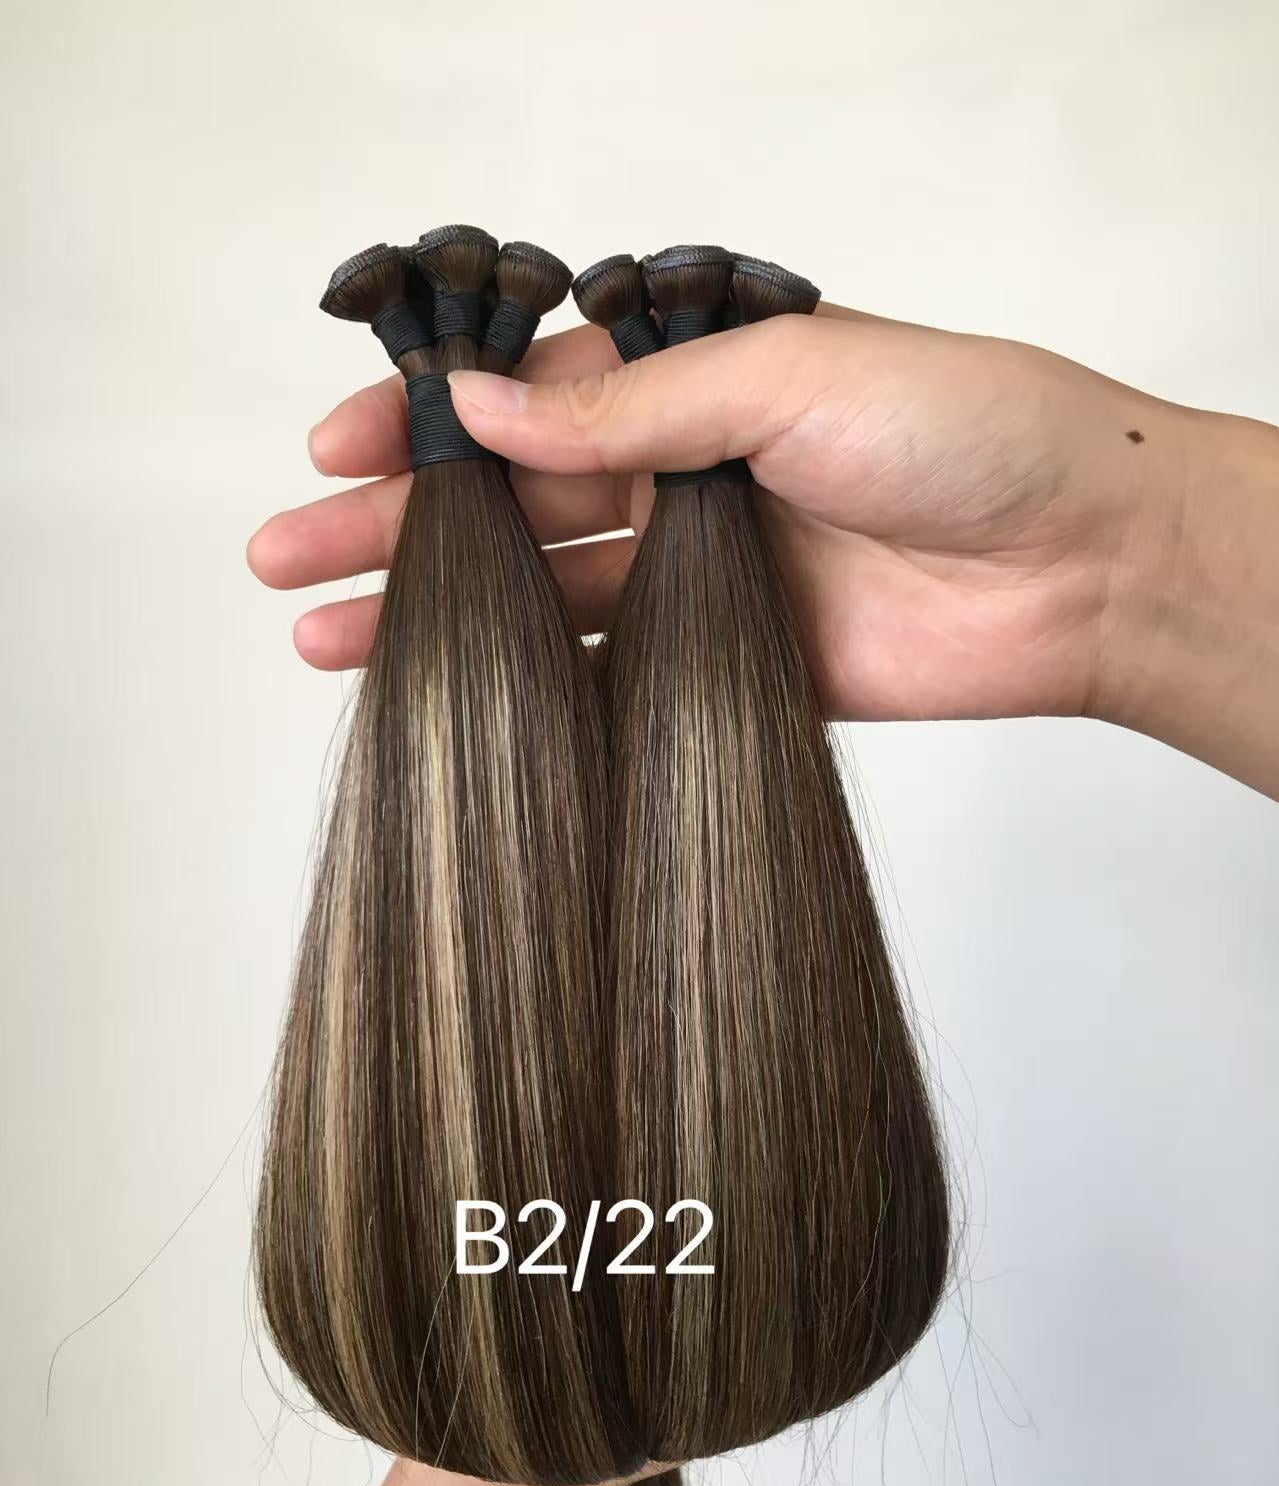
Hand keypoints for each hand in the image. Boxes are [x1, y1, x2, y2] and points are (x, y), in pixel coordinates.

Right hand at [248, 308, 1278, 794]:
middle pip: (512, 505)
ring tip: (329, 638)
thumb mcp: (786, 378)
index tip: (336, 450)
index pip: (527, 403)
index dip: (427, 426)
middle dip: (400, 532)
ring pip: (542, 595)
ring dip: (441, 617)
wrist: (1081, 563)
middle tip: (290, 561)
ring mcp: (701, 579)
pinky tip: (452, 697)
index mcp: (692, 384)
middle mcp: (687, 479)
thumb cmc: (965, 430)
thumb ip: (630, 410)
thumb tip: (483, 410)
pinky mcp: (726, 668)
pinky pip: (608, 674)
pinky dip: (532, 686)